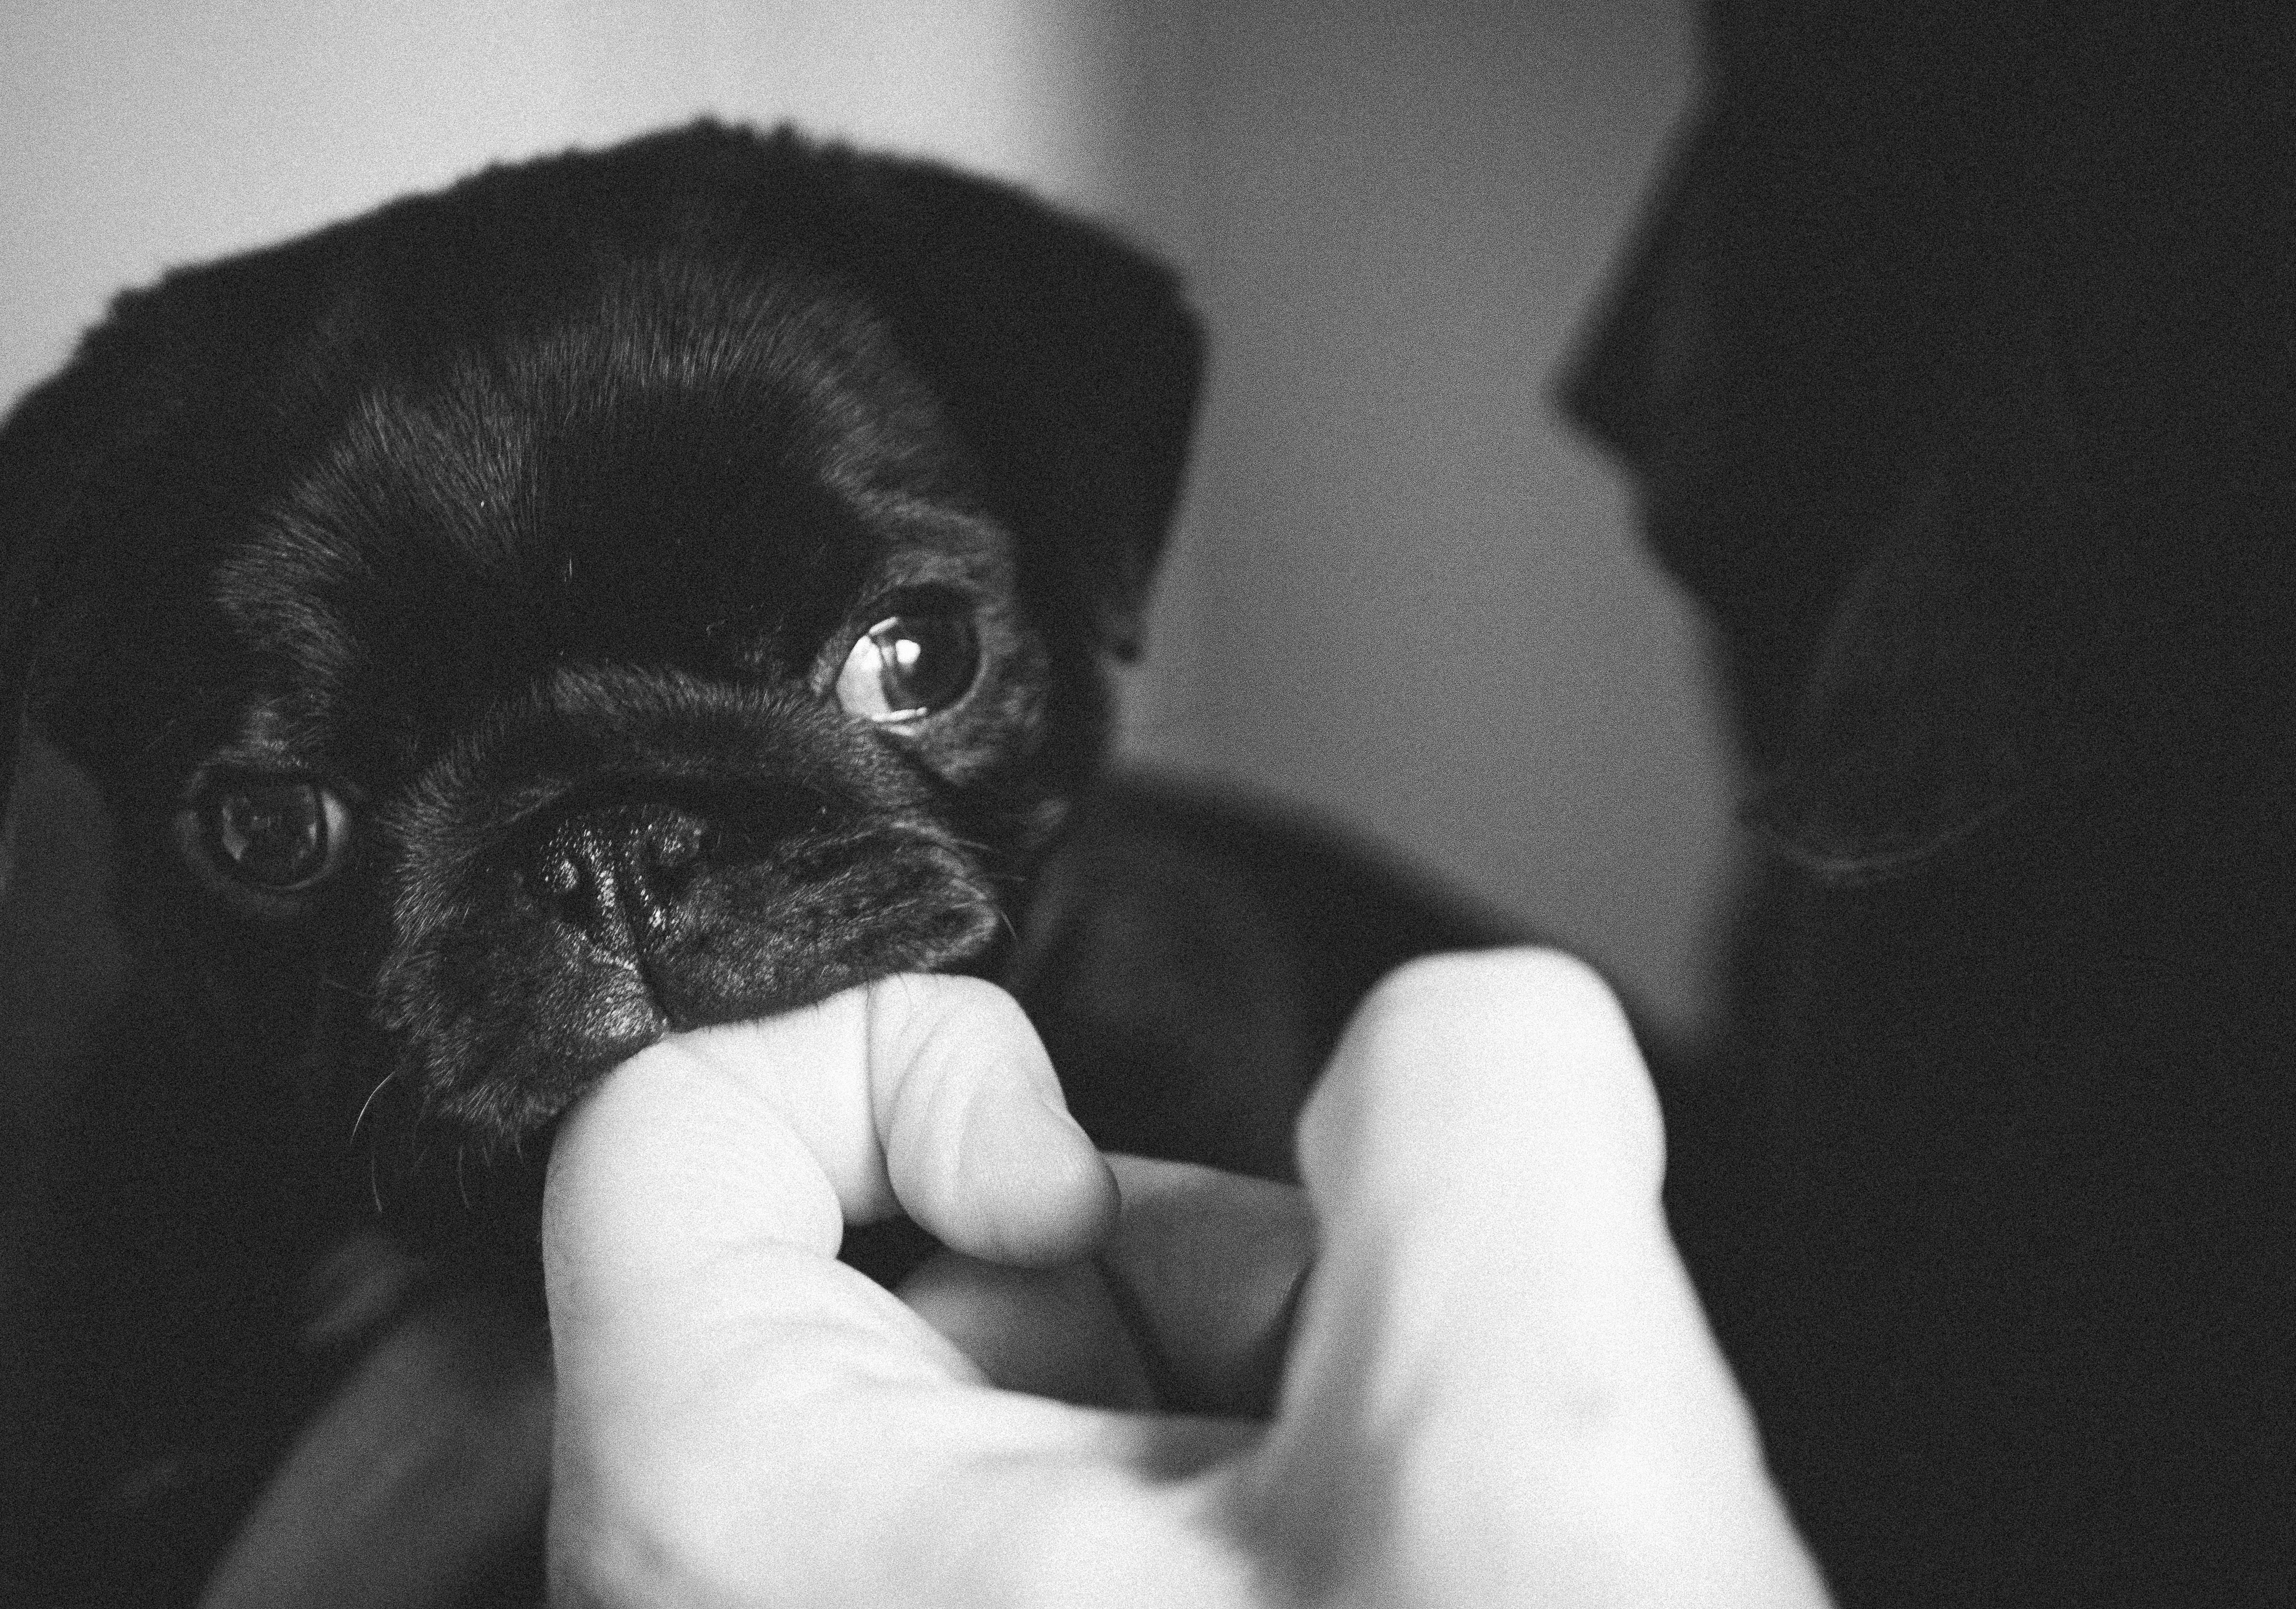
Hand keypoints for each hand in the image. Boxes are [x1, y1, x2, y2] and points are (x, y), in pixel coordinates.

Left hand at [542, 952, 1829, 1605]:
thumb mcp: (1537, 1434)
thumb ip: (1475, 1105)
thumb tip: (1465, 1043)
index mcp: (744, 1551)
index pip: (666, 1140)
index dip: (907, 1065)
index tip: (1075, 1184)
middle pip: (911, 1274)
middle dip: (1175, 1287)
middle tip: (1326, 1419)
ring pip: (1033, 1416)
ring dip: (1251, 1417)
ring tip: (1391, 1550)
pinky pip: (1091, 1544)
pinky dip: (1249, 1523)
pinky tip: (1372, 1592)